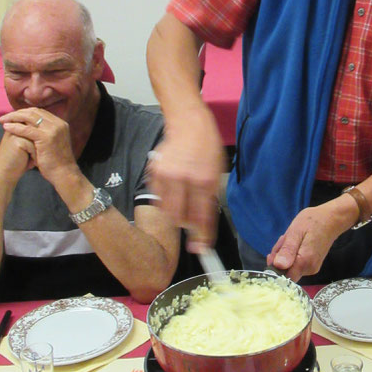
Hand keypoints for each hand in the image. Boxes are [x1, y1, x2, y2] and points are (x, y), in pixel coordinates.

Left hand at [0, 108, 77, 186]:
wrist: (64, 174)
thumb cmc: (56, 161)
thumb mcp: (53, 142)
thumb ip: (46, 133)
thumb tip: (32, 127)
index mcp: (60, 123)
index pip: (40, 112)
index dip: (25, 112)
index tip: (13, 116)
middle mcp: (58, 124)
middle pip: (34, 112)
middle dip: (17, 113)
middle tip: (5, 117)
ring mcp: (53, 130)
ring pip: (30, 118)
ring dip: (14, 117)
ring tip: (2, 120)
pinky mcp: (46, 137)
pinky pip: (27, 129)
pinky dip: (15, 127)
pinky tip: (6, 127)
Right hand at [145, 108, 225, 251]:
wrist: (188, 122)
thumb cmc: (207, 147)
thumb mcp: (217, 172)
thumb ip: (209, 198)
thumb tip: (204, 224)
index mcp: (204, 180)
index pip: (203, 216)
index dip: (203, 236)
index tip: (203, 249)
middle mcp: (184, 179)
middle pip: (181, 218)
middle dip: (188, 227)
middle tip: (193, 229)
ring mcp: (166, 176)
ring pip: (167, 211)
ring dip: (176, 215)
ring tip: (184, 207)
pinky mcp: (154, 172)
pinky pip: (158, 198)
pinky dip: (165, 201)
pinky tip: (174, 192)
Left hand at [267, 197, 356, 281]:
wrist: (331, 219)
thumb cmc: (313, 221)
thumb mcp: (296, 231)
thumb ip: (287, 249)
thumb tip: (278, 266)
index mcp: (305, 262)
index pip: (283, 276)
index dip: (275, 267)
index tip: (275, 252)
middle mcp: (309, 269)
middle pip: (285, 271)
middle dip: (280, 257)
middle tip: (285, 240)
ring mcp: (312, 268)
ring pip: (290, 267)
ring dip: (285, 254)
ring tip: (291, 238)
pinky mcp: (312, 265)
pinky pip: (295, 264)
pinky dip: (291, 254)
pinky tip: (295, 242)